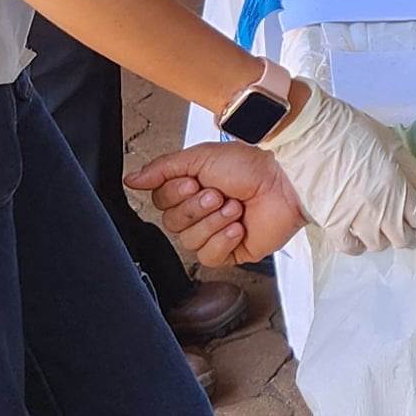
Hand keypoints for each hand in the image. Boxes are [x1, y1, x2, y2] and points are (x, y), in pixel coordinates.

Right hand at [129, 142, 302, 265]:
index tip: (193, 182)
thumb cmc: (252, 164)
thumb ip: (162, 169)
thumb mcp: (199, 157)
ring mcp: (216, 231)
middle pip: (172, 223)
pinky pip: (209, 257)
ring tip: (234, 207)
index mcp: (191, 186)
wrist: (284, 183)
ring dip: (213, 222)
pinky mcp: (232, 250)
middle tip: (218, 194)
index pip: (160, 201)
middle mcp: (201, 209)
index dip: (175, 194)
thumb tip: (131, 179)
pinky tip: (238, 227)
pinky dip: (222, 240)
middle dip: (196, 208)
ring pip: (189, 241)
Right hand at [259, 83, 415, 253]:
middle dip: (414, 236)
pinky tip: (360, 237)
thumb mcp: (394, 145)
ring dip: (387, 240)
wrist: (311, 131)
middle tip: (414, 230)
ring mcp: (355, 220)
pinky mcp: (331, 223)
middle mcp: (380, 212)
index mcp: (398, 190)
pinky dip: (358, 246)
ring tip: (386, 230)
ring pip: (379, 245)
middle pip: (404, 239)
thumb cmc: (352, 131)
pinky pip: (349, 247)